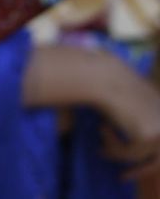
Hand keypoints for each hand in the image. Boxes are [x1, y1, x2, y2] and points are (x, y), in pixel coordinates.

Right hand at [93, 57, 159, 180]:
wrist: (103, 77)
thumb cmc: (107, 84)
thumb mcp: (127, 102)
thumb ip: (136, 119)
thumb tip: (132, 140)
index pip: (159, 144)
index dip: (148, 157)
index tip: (131, 165)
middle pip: (159, 159)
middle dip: (140, 170)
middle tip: (123, 176)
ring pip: (139, 155)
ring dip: (116, 150)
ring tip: (101, 137)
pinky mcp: (149, 136)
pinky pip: (129, 154)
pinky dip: (112, 147)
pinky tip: (103, 130)